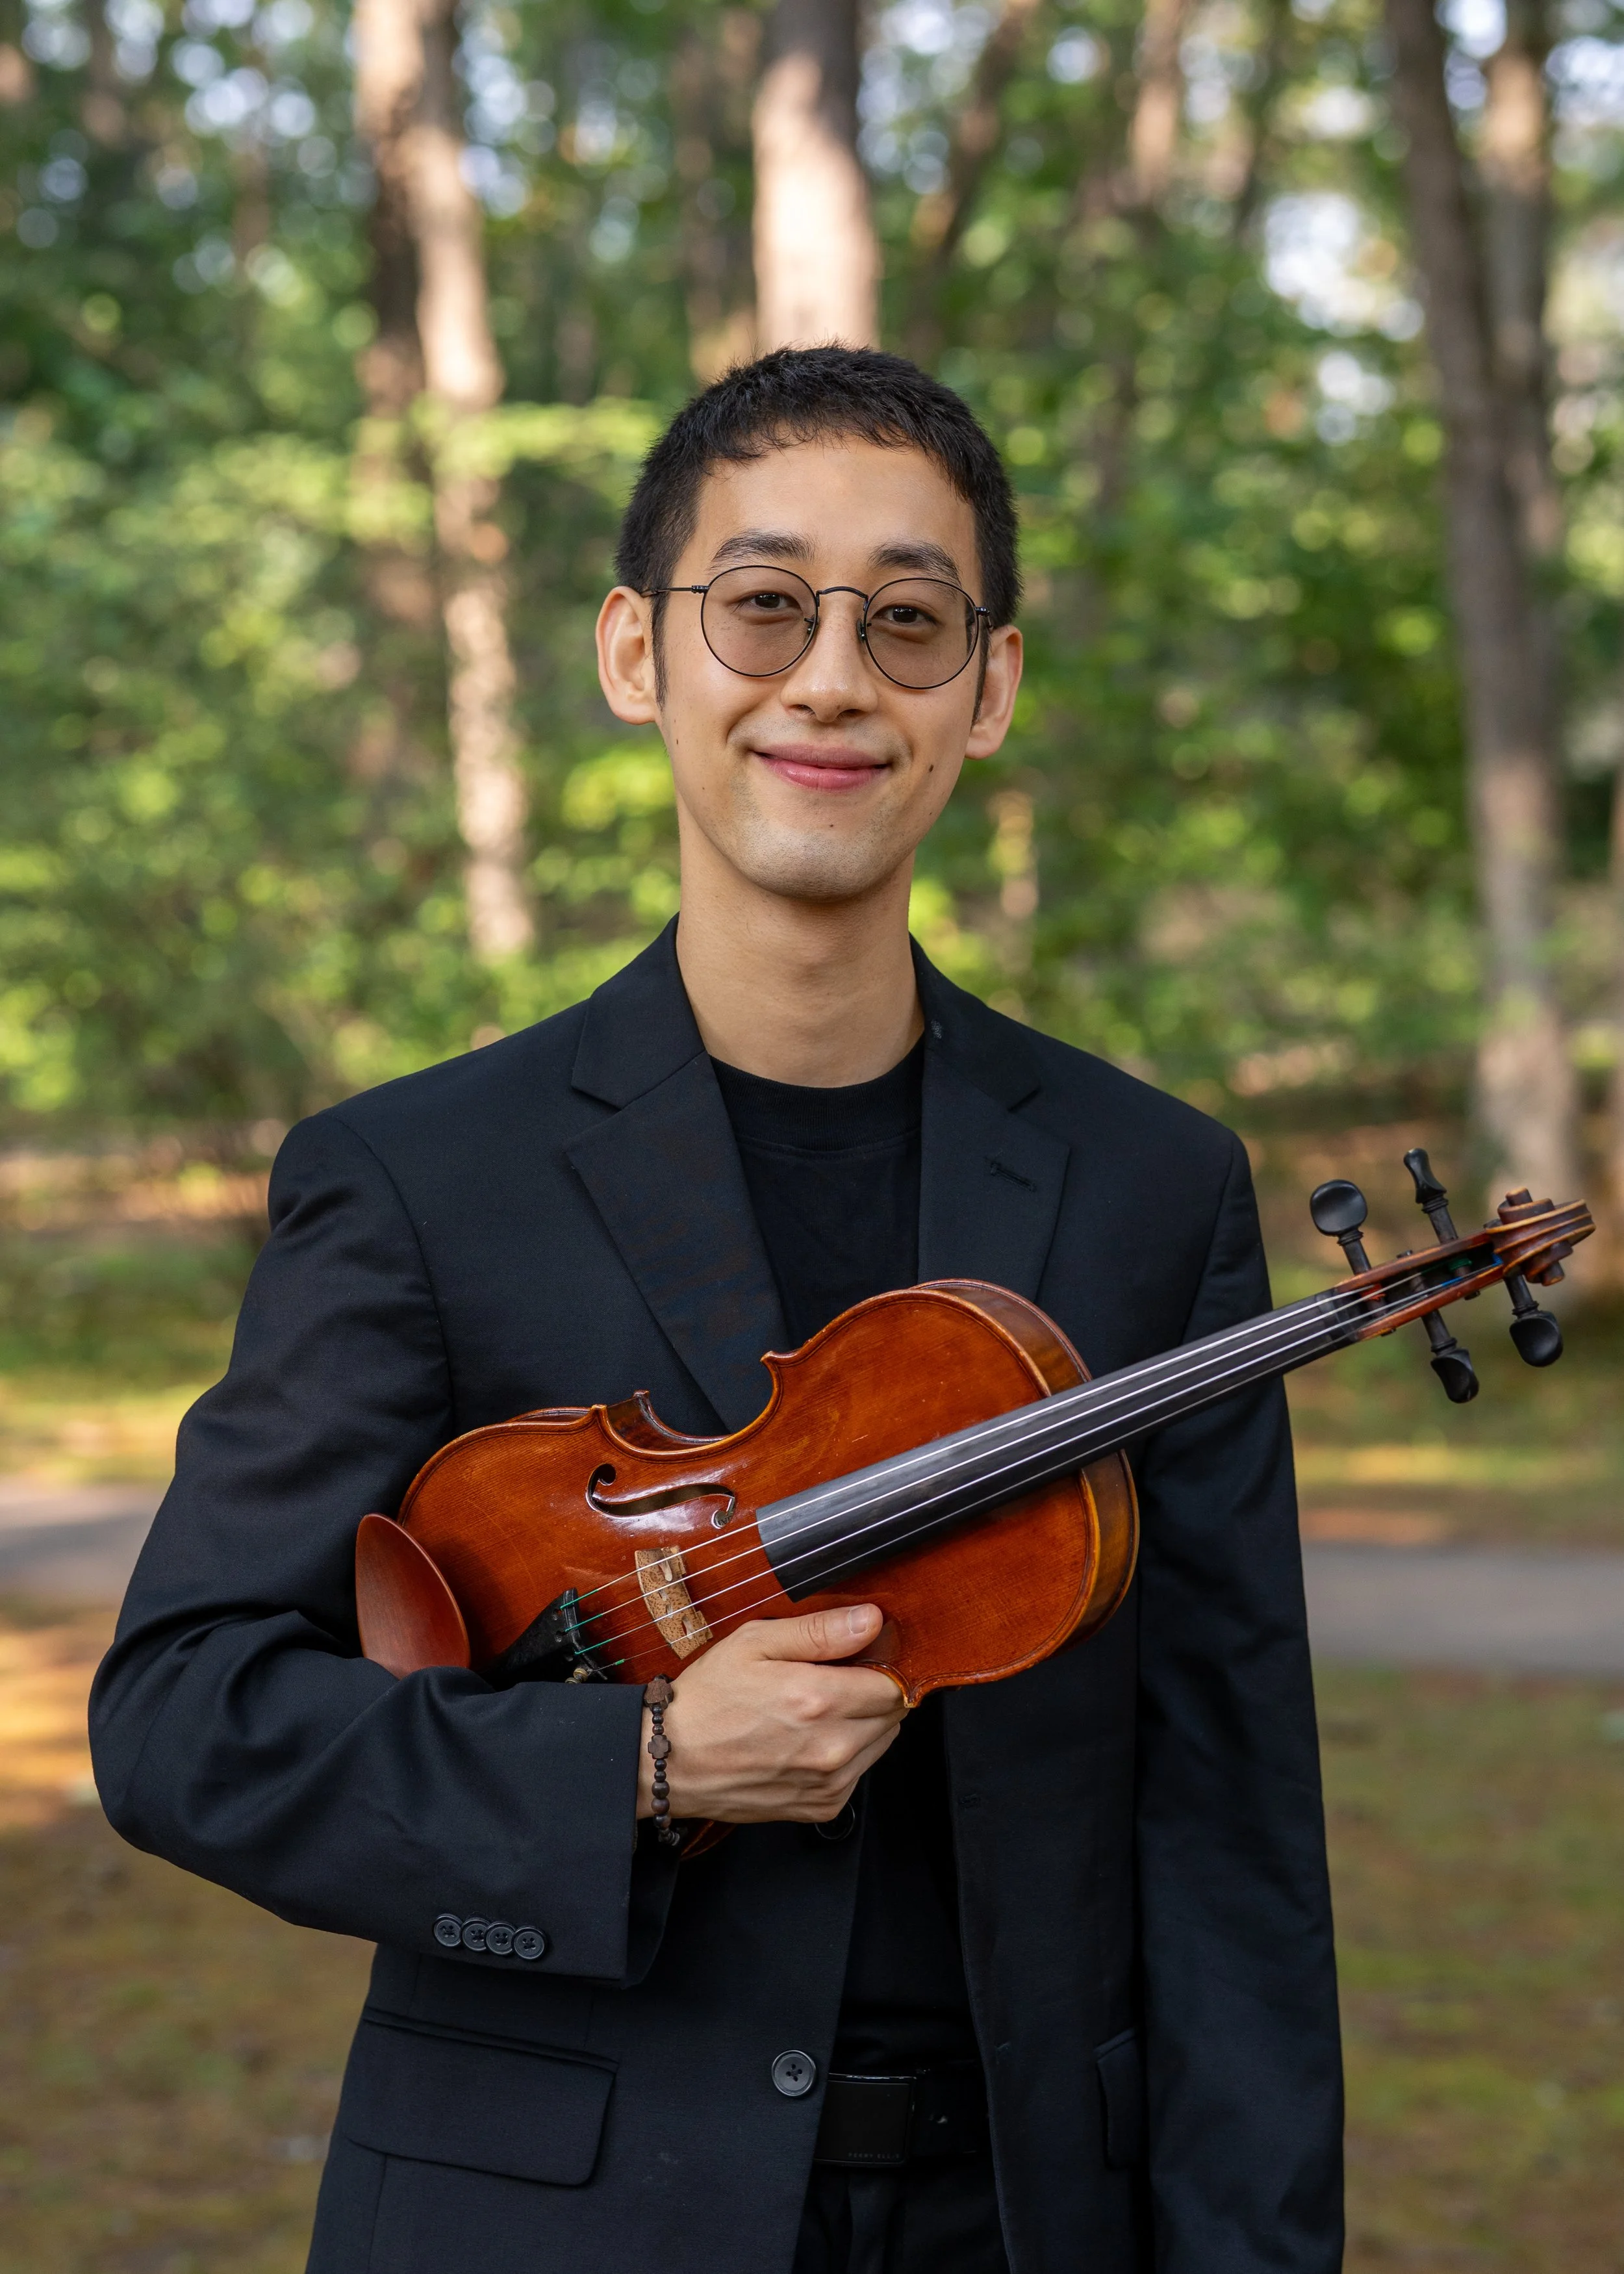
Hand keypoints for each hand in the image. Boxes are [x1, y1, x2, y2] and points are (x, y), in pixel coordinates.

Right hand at [634, 1603, 904, 1824]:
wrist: (669, 1760)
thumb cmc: (707, 1699)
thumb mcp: (755, 1642)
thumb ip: (820, 1631)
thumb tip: (871, 1620)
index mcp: (818, 1700)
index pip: (894, 1683)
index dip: (882, 1665)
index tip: (862, 1658)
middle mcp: (831, 1747)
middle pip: (893, 1715)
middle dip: (874, 1693)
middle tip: (835, 1680)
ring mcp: (828, 1782)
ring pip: (881, 1744)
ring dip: (864, 1724)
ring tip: (817, 1710)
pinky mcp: (821, 1806)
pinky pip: (859, 1773)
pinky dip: (847, 1754)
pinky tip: (810, 1739)